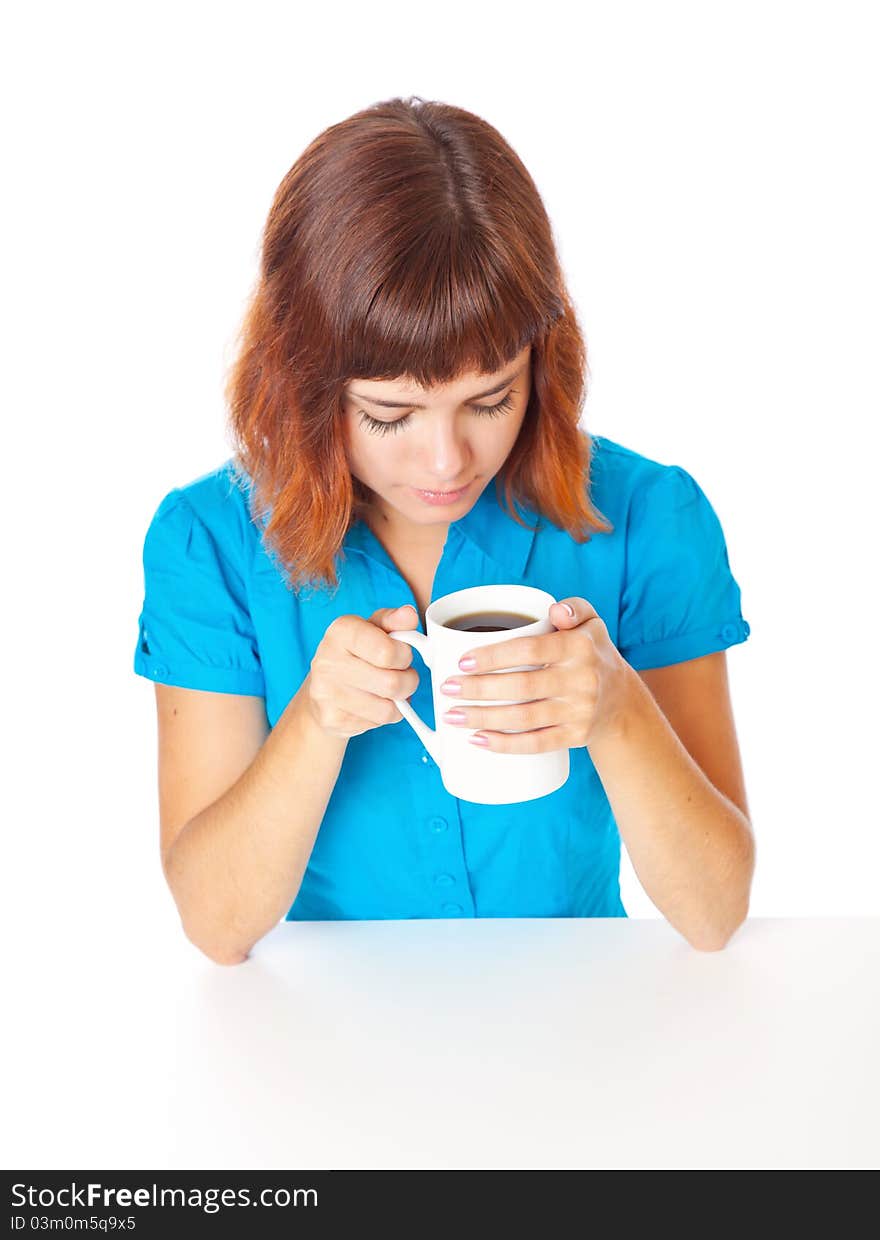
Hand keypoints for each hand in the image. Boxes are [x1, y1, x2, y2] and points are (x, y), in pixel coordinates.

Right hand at [307, 605, 420, 738]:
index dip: (404, 656)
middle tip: (402, 675)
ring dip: (398, 701)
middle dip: (408, 681)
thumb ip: (394, 621)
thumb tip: (409, 614)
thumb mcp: (374, 630)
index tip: (402, 655)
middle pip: (392, 683)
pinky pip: (378, 722)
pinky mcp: (331, 719)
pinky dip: (384, 715)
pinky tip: (374, 704)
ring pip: (388, 707)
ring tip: (389, 690)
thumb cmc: (355, 654)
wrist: (321, 691)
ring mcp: (326, 693)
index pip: (388, 652)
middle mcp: (327, 661)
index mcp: (340, 631)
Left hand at [438, 597, 632, 751]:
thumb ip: (573, 608)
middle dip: (478, 690)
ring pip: (524, 718)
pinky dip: (505, 744)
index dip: (493, 656)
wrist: (623, 701)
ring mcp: (579, 712)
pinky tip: (477, 740)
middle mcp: (581, 680)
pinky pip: (536, 744)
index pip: (530, 650)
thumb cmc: (592, 654)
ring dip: (483, 718)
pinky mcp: (575, 737)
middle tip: (447, 688)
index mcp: (579, 647)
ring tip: (452, 715)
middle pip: (521, 687)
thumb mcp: (591, 623)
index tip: (461, 662)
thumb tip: (554, 610)